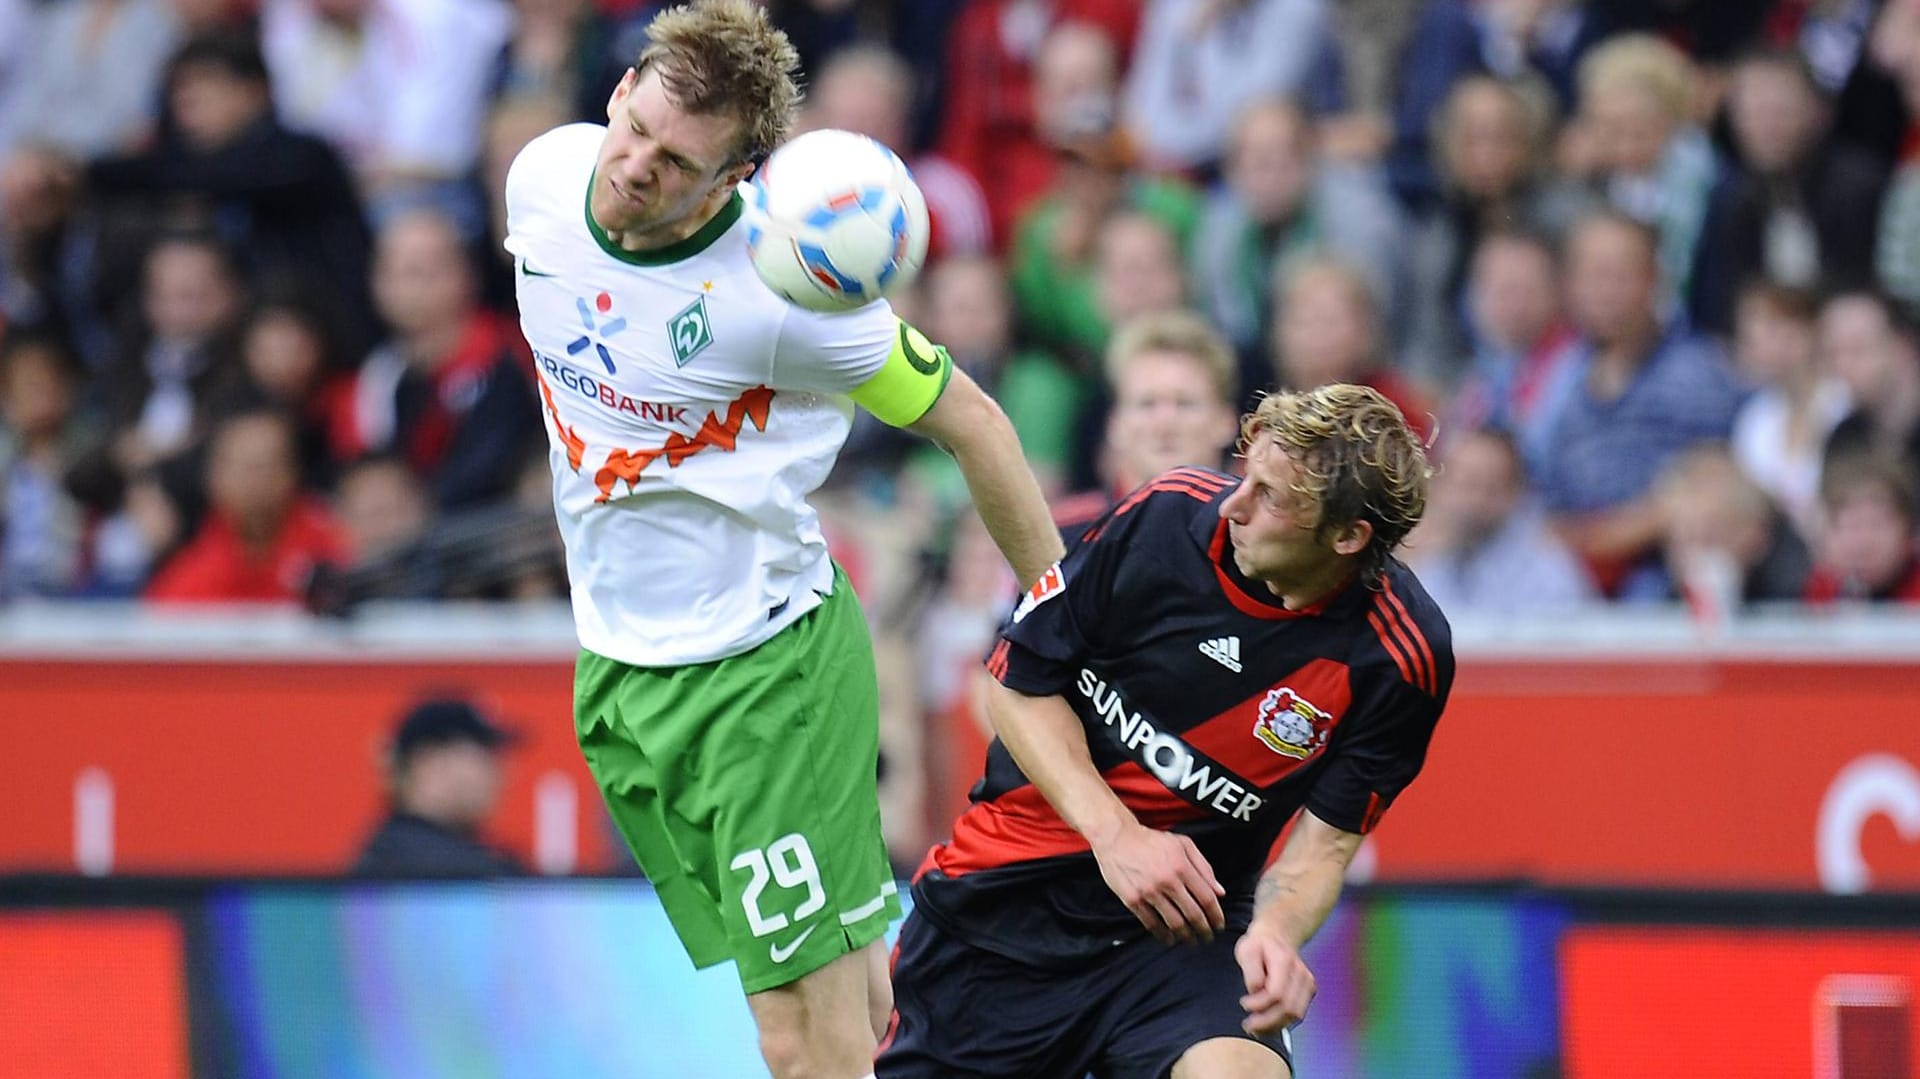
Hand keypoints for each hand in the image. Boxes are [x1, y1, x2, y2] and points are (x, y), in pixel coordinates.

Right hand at [1090, 822, 1225, 944]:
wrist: (1116, 838)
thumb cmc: (1150, 840)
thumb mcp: (1183, 844)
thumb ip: (1204, 867)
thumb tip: (1219, 891)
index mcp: (1182, 866)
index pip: (1207, 898)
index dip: (1216, 916)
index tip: (1219, 925)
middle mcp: (1167, 881)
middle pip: (1193, 915)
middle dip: (1204, 930)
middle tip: (1208, 937)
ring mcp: (1149, 892)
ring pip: (1174, 923)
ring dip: (1186, 936)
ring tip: (1191, 941)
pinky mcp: (1133, 900)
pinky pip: (1151, 924)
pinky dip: (1163, 935)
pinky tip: (1170, 938)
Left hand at [1234, 923, 1315, 1034]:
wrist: (1277, 936)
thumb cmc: (1258, 945)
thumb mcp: (1246, 950)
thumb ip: (1250, 970)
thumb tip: (1256, 990)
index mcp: (1284, 961)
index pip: (1276, 993)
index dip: (1259, 1004)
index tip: (1243, 1003)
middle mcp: (1301, 973)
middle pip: (1288, 1008)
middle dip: (1267, 1022)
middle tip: (1248, 1025)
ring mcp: (1308, 983)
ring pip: (1296, 1015)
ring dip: (1275, 1026)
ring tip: (1256, 1028)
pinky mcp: (1309, 991)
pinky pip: (1299, 1014)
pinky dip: (1283, 1023)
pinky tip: (1267, 1025)